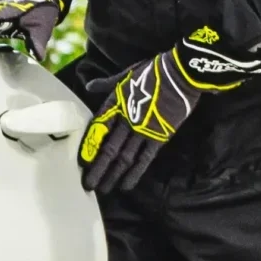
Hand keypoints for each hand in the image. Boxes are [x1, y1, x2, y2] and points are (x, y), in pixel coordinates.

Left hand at [78, 28, 260, 191]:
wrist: (180, 73)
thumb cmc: (153, 71)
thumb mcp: (125, 75)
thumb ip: (106, 84)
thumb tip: (89, 85)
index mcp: (115, 104)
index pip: (97, 130)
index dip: (88, 146)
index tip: (80, 162)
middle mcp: (125, 120)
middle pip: (107, 148)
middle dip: (97, 168)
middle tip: (88, 185)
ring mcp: (142, 130)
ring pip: (123, 157)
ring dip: (112, 174)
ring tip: (102, 189)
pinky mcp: (159, 136)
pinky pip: (144, 158)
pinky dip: (134, 173)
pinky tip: (125, 185)